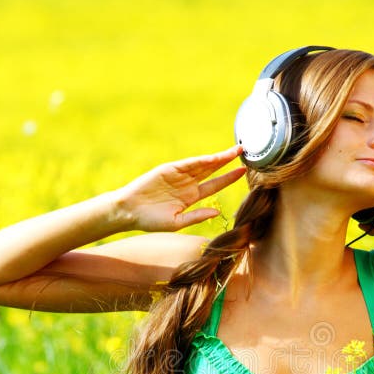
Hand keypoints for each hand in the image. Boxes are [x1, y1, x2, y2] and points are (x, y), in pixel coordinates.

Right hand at [114, 145, 246, 231]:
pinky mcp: (169, 169)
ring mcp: (178, 175)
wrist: (129, 211)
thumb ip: (197, 216)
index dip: (228, 178)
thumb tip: (217, 212)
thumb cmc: (150, 220)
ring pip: (203, 165)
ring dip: (219, 158)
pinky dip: (202, 161)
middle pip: (212, 171)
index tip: (243, 172)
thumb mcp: (177, 222)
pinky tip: (215, 158)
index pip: (214, 185)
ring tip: (235, 151)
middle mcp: (187, 184)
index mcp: (191, 197)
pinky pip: (188, 164)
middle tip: (244, 152)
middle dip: (228, 162)